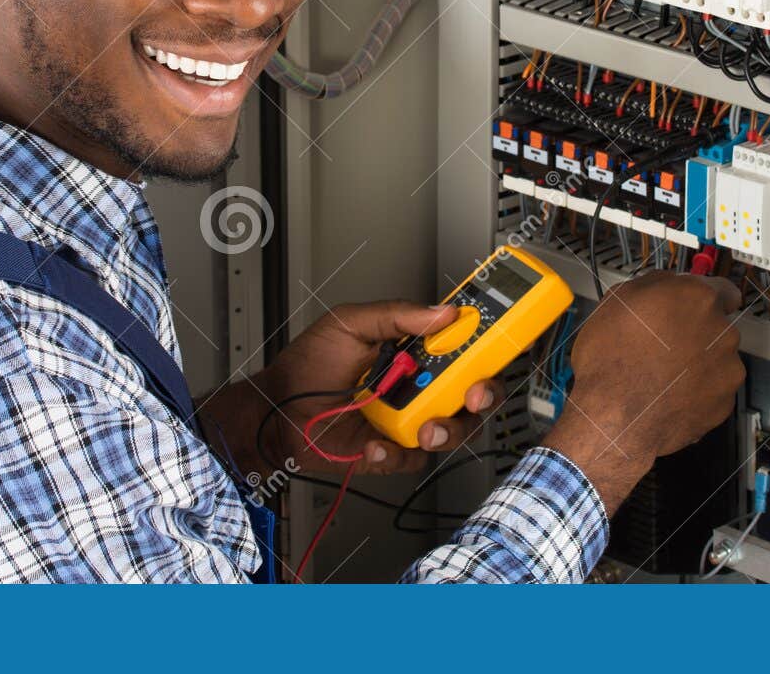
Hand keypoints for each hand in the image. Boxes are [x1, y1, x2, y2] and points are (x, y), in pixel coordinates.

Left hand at [256, 300, 499, 475]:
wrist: (275, 411)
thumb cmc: (307, 366)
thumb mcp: (349, 324)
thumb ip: (395, 314)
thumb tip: (442, 311)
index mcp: (413, 352)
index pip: (462, 347)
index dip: (486, 346)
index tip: (495, 343)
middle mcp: (418, 386)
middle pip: (473, 392)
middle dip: (483, 394)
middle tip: (473, 393)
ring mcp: (408, 420)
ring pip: (455, 429)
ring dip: (448, 429)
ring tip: (425, 427)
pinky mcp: (393, 453)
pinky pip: (414, 459)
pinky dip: (396, 453)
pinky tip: (374, 443)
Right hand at [542, 271, 743, 512]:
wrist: (616, 417)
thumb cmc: (611, 359)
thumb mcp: (617, 300)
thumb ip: (654, 284)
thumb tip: (666, 284)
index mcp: (697, 298)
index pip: (723, 289)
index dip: (705, 299)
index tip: (694, 308)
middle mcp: (721, 330)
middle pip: (716, 325)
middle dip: (695, 332)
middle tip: (663, 344)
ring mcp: (726, 368)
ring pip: (716, 358)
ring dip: (697, 362)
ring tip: (662, 374)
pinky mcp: (724, 401)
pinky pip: (713, 389)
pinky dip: (697, 391)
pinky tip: (669, 393)